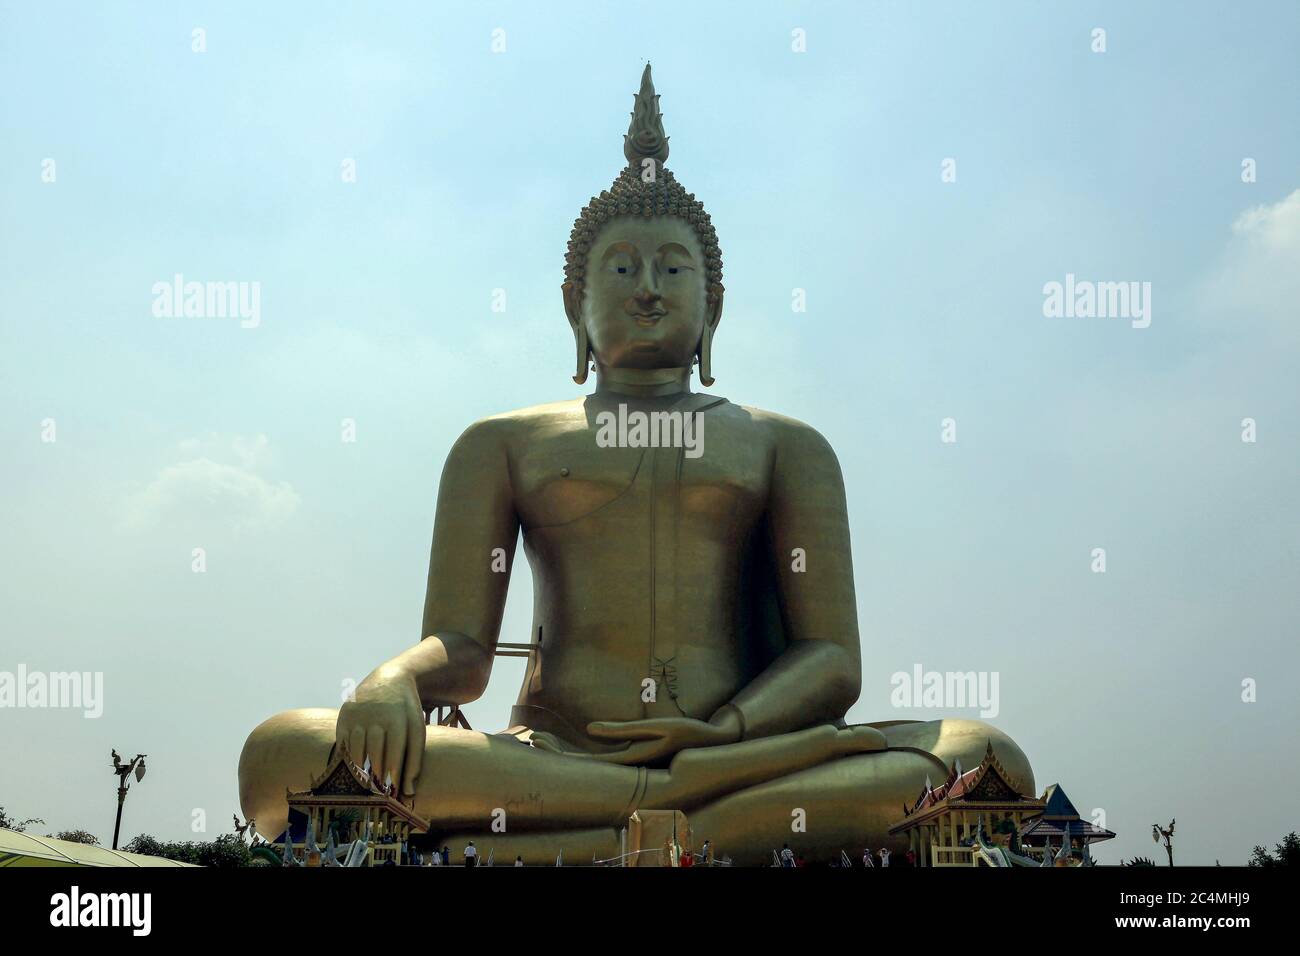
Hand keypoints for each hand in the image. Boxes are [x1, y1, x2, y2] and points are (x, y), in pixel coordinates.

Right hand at [336, 663, 425, 795]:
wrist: (391, 679)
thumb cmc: (406, 713)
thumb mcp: (417, 730)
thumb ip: (415, 760)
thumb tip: (408, 793)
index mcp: (398, 720)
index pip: (394, 753)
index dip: (393, 774)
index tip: (393, 791)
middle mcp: (376, 717)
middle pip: (374, 754)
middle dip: (375, 775)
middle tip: (377, 792)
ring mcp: (358, 715)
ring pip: (356, 750)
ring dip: (359, 769)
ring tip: (365, 784)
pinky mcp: (344, 715)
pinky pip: (343, 743)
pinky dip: (347, 757)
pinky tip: (352, 768)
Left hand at [532, 712, 741, 765]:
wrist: (710, 742)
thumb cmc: (685, 733)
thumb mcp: (654, 728)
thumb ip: (622, 731)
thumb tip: (589, 729)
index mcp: (626, 761)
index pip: (583, 763)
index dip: (558, 754)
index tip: (536, 740)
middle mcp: (624, 765)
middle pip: (581, 764)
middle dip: (555, 752)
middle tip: (530, 738)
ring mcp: (627, 761)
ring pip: (589, 760)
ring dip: (567, 751)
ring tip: (543, 740)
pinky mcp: (632, 755)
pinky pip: (600, 755)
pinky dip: (583, 750)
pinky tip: (571, 742)